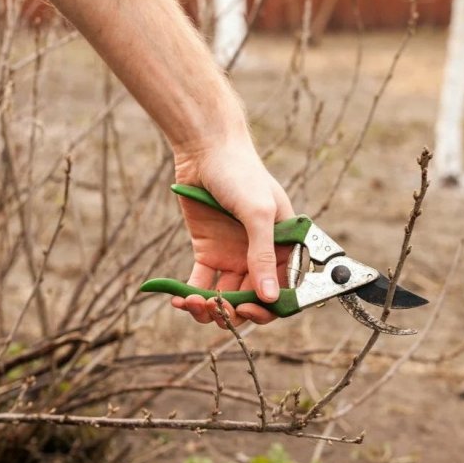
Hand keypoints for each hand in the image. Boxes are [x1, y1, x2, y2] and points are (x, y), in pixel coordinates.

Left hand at [171, 137, 294, 327]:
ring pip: (226, 298)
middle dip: (235, 311)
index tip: (249, 311)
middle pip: (252, 300)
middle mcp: (260, 256)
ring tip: (193, 303)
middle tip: (216, 309)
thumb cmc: (240, 173)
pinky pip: (201, 284)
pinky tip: (179, 300)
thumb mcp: (257, 213)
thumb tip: (270, 297)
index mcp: (284, 248)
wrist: (205, 150)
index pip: (283, 290)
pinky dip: (190, 296)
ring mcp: (233, 256)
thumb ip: (263, 254)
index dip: (269, 308)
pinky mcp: (207, 253)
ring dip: (211, 308)